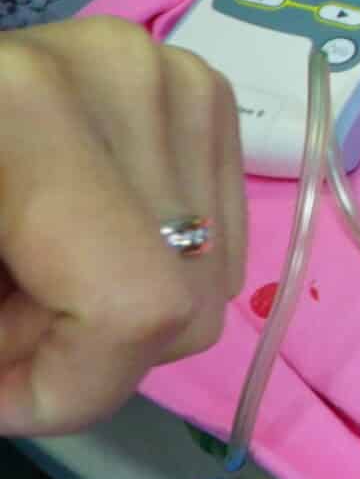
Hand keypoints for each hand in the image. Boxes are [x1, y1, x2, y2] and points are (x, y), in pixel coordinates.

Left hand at [0, 19, 245, 434]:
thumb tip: (36, 398)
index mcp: (32, 112)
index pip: (133, 305)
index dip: (71, 387)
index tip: (1, 396)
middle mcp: (135, 82)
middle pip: (183, 303)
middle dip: (87, 349)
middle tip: (7, 320)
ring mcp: (180, 79)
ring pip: (211, 276)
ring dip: (122, 304)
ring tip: (36, 264)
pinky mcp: (204, 90)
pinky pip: (219, 230)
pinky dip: (153, 258)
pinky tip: (80, 228)